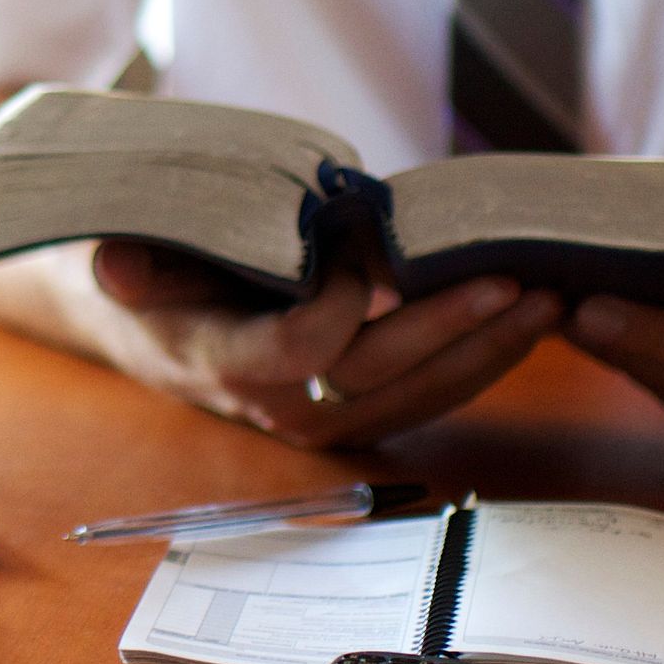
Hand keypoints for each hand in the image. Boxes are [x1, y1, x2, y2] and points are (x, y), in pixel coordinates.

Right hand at [66, 239, 560, 447]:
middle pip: (380, 375)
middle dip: (453, 328)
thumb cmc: (141, 272)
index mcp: (220, 360)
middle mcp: (276, 401)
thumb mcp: (123, 258)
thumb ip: (130, 266)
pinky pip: (428, 394)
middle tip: (515, 279)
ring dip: (488, 349)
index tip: (365, 250)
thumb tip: (115, 266)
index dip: (342, 305)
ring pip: (419, 393)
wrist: (143, 322)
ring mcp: (322, 414)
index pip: (300, 349)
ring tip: (547, 299)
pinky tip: (527, 321)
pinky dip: (482, 358)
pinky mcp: (355, 407)